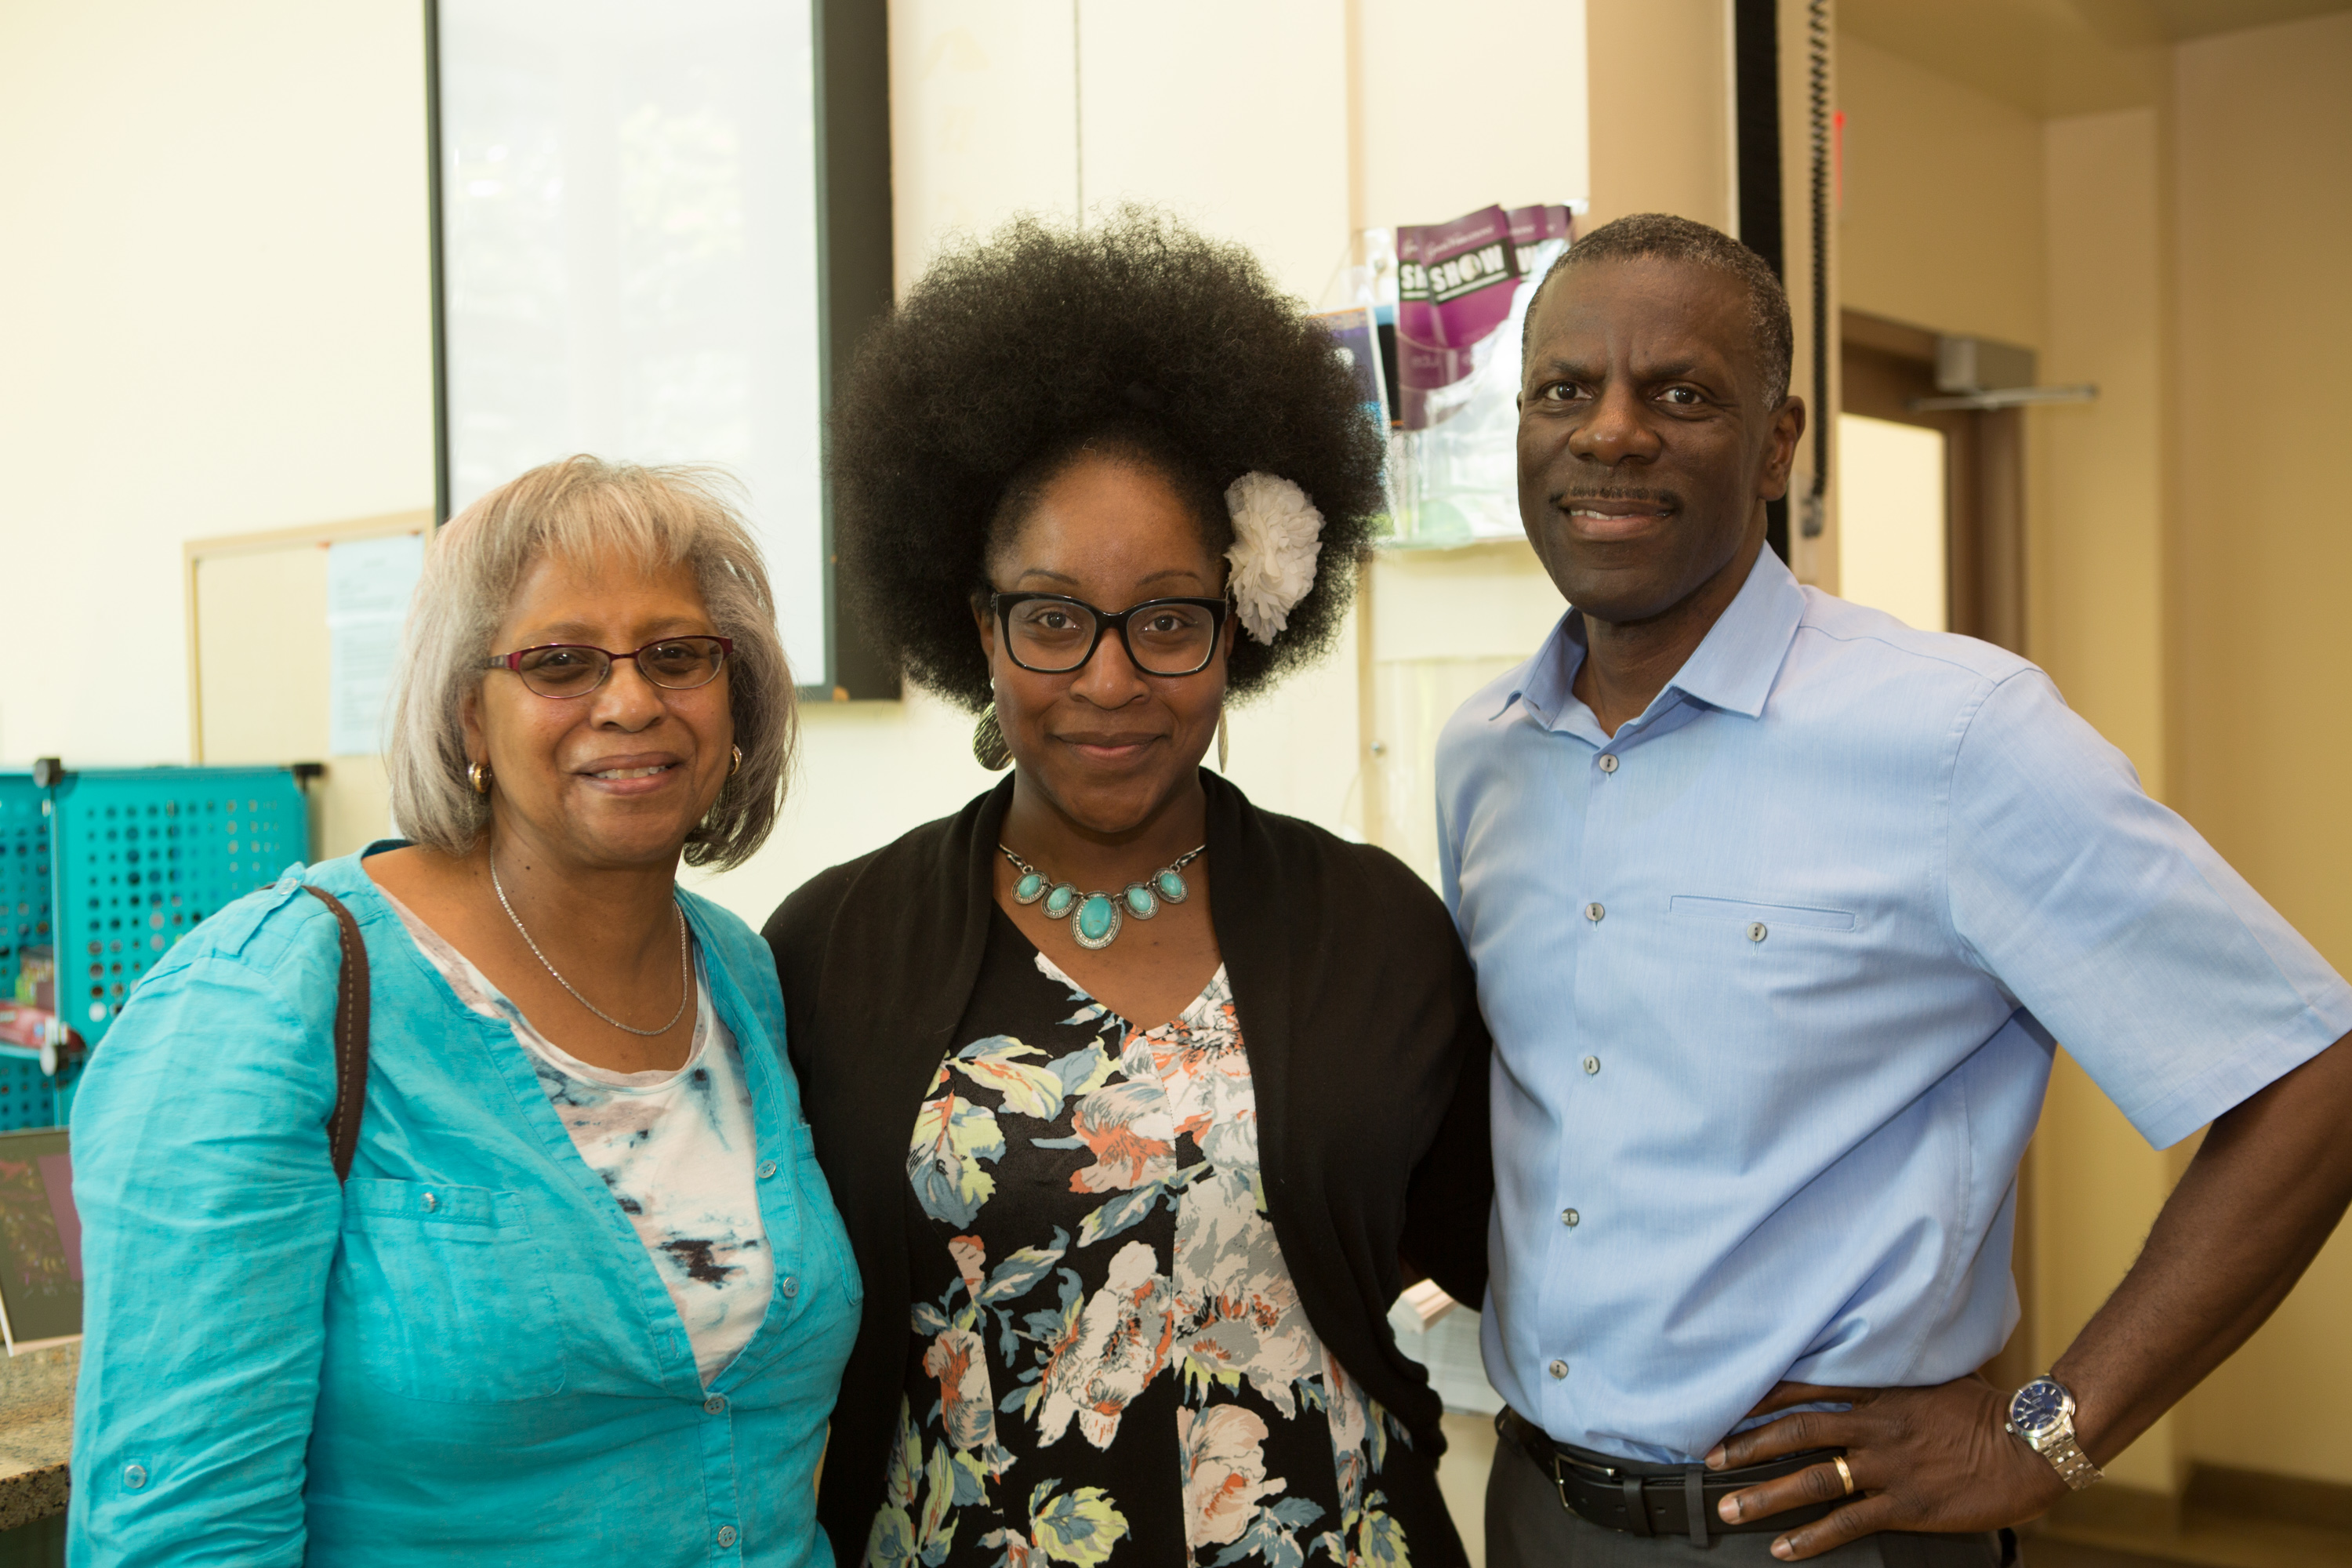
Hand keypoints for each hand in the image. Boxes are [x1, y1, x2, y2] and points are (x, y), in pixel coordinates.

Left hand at [1705, 1377, 2068, 1560]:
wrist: (2031, 1446)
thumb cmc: (1987, 1409)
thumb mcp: (1935, 1376)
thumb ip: (1895, 1374)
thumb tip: (1871, 1359)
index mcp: (1880, 1391)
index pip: (1807, 1386)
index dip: (1763, 1395)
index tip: (1728, 1402)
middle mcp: (1875, 1426)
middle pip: (1796, 1431)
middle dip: (1747, 1445)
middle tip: (1710, 1459)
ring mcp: (1888, 1467)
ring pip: (1813, 1479)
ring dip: (1766, 1495)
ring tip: (1729, 1508)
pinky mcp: (1906, 1505)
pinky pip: (1847, 1522)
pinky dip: (1811, 1537)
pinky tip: (1783, 1548)